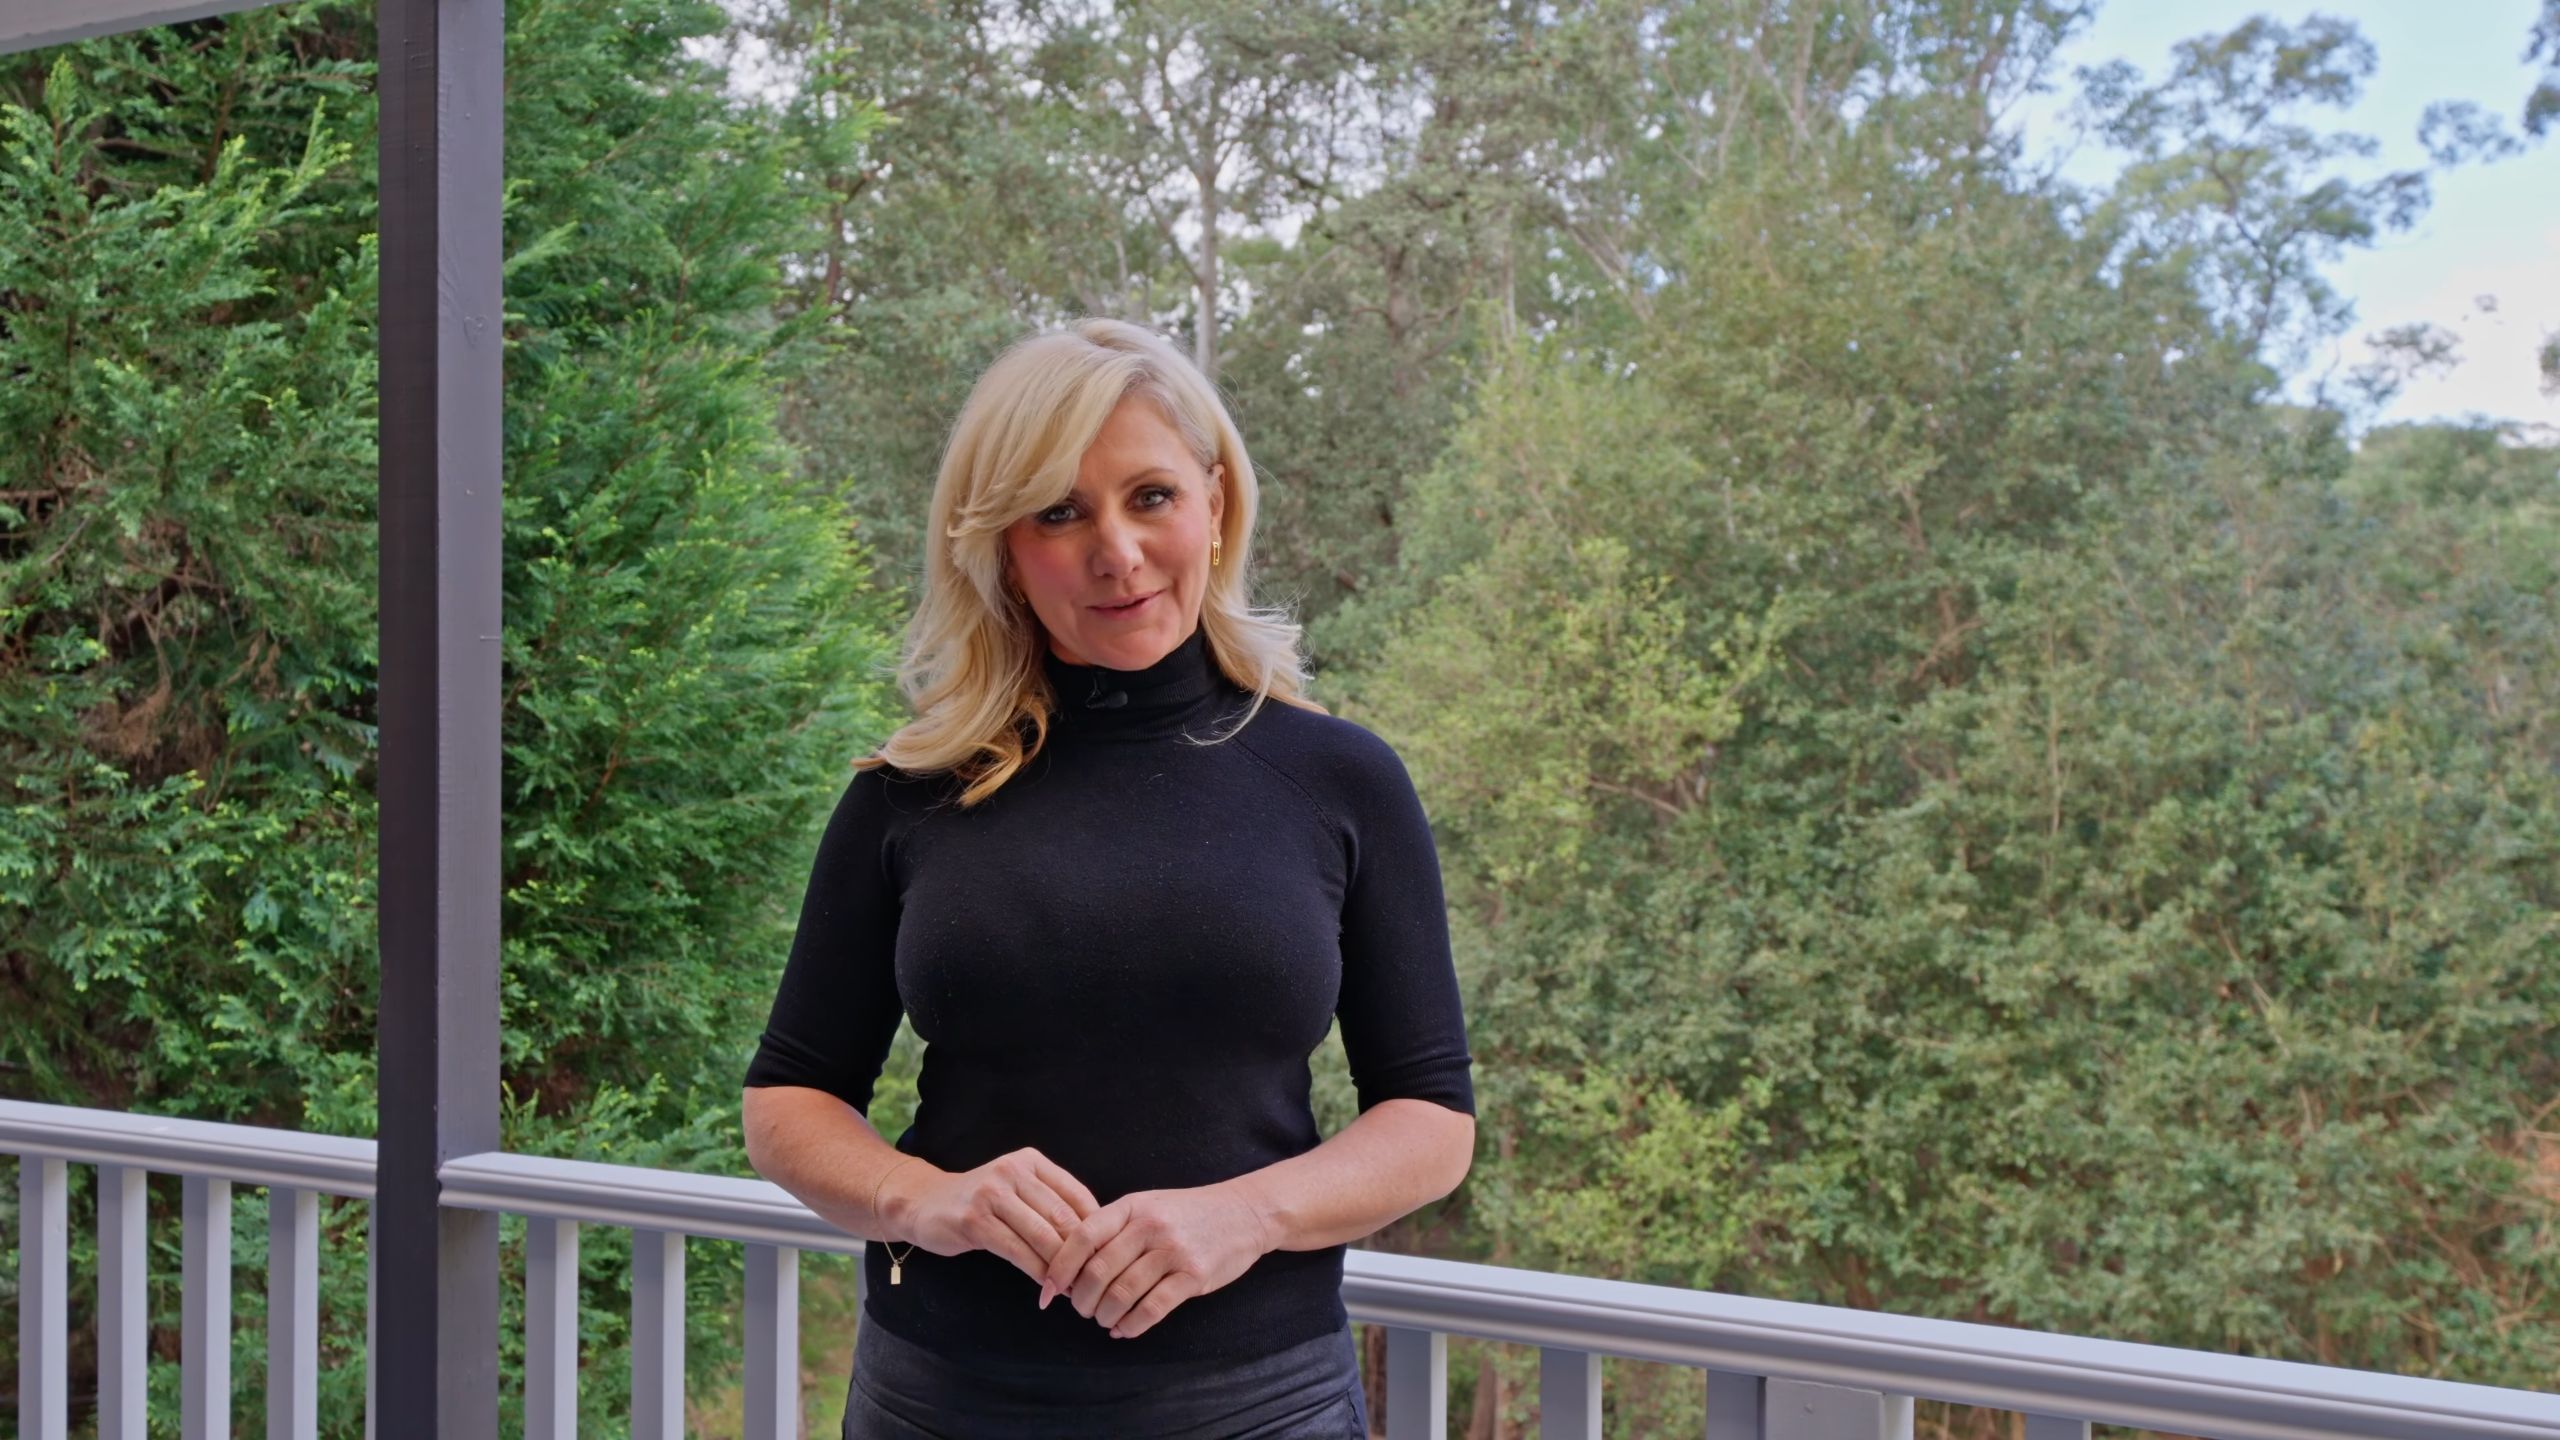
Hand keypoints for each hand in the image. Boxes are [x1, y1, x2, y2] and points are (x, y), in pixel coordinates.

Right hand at [893, 1148, 1099, 1286]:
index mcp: (1031, 1161)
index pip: (1077, 1196)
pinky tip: (1046, 1288)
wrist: (924, 1203)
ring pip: (1042, 1236)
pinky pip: (1017, 1251)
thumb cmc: (980, 1202)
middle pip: (1062, 1217)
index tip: (1105, 1257)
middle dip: (1081, 1253)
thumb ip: (1050, 1205)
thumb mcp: (1017, 1190)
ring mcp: (992, 1194)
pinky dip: (1037, 1273)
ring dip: (1061, 1268)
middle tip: (1092, 1280)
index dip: (1096, 1230)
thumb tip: (1096, 1240)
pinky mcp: (975, 1220)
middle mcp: (1013, 1171)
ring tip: (1072, 1288)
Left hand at [1038, 1182, 1277, 1338]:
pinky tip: (1124, 1329)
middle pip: (1098, 1271)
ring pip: (1122, 1294)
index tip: (1048, 1290)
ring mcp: (1174, 1251)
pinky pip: (1152, 1309)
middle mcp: (1150, 1226)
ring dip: (1105, 1315)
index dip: (1059, 1267)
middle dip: (1081, 1299)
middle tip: (1081, 1309)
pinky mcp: (1194, 1276)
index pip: (1083, 1236)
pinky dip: (1131, 1326)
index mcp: (1132, 1206)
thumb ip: (1113, 1230)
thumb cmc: (1187, 1213)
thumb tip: (1070, 1270)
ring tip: (1103, 1319)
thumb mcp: (1148, 1206)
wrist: (1244, 1213)